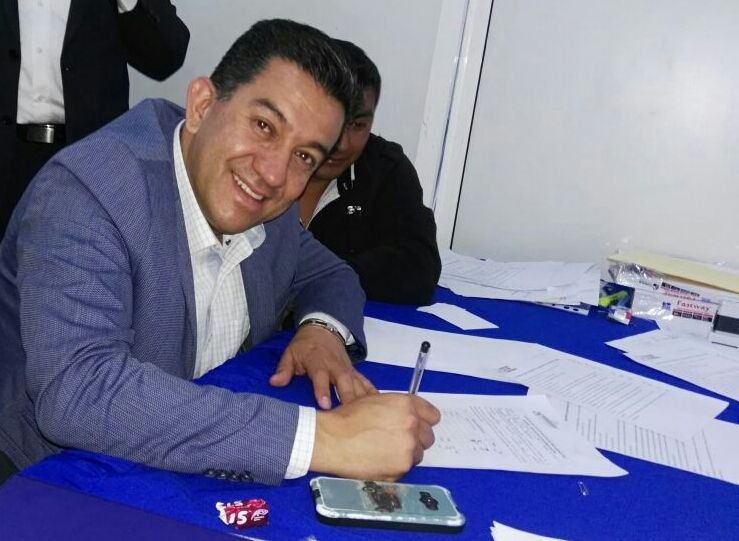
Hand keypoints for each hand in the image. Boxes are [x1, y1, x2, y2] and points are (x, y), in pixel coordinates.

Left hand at [269, 323, 375, 408]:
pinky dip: (372, 393)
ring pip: (358, 384)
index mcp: (318, 363)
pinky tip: (379, 406)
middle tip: (350, 416)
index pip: (321, 378)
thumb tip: (274, 382)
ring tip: (369, 416)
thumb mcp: (290, 353)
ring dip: (363, 399)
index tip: (325, 405)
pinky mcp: (354, 372)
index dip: (323, 391)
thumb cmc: (304, 346)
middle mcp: (335, 367)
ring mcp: (347, 369)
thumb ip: (284, 369)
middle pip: (344, 382)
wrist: (323, 329)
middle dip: (348, 398)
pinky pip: (365, 382)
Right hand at [310, 393, 440, 480]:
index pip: (432, 415)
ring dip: (406, 454)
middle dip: (416, 438)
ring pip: (418, 454)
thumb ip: (399, 408)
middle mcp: (411, 425)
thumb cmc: (347, 419)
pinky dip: (396, 467)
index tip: (418, 425)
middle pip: (428, 436)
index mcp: (406, 405)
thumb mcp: (375, 401)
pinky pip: (405, 468)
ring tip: (385, 451)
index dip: (424, 420)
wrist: (331, 439)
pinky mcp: (401, 468)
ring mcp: (408, 448)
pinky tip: (379, 460)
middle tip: (397, 440)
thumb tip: (412, 416)